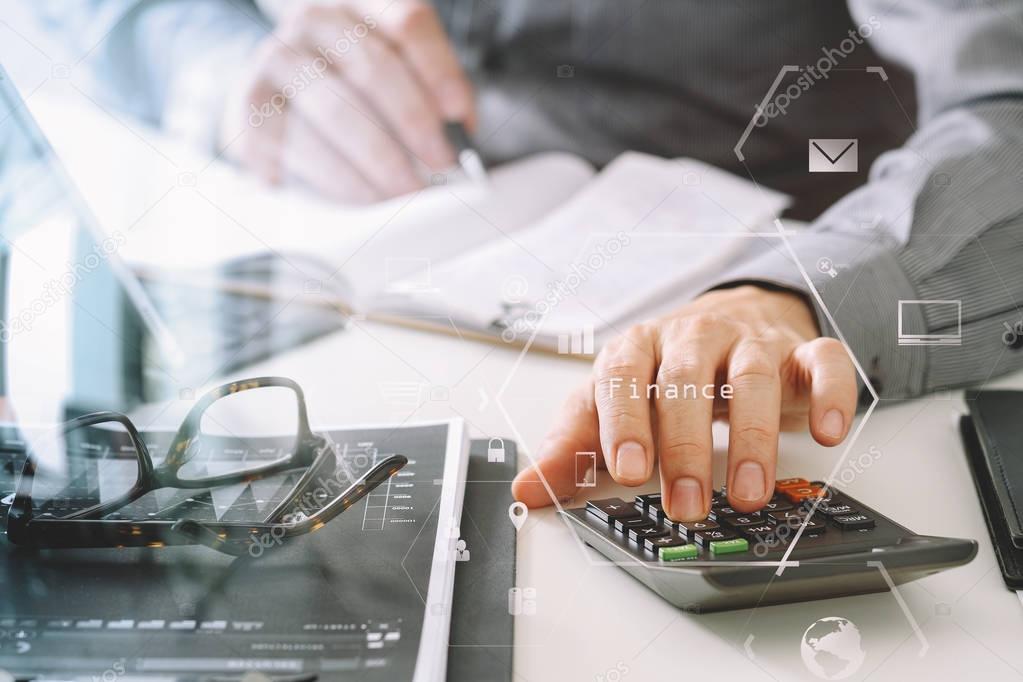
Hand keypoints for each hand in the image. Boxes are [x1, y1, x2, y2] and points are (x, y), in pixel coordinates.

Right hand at [223, 0, 474, 202]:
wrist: (277, 100)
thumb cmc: (349, 90)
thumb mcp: (394, 75)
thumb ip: (428, 94)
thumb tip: (460, 133)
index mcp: (360, 6)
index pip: (408, 25)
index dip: (440, 72)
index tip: (460, 116)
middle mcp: (314, 23)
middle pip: (374, 68)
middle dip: (415, 123)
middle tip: (441, 162)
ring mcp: (278, 62)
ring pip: (338, 112)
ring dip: (382, 160)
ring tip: (408, 189)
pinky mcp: (254, 110)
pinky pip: (306, 149)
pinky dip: (343, 180)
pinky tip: (368, 195)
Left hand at [511, 285, 857, 519]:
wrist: (729, 319)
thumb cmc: (663, 372)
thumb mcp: (612, 403)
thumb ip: (573, 445)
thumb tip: (528, 488)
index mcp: (638, 349)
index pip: (624, 377)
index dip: (626, 422)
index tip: (631, 471)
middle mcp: (692, 339)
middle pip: (686, 382)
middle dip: (685, 446)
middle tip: (686, 504)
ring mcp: (748, 341)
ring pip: (751, 377)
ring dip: (751, 438)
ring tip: (749, 493)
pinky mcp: (800, 350)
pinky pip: (823, 361)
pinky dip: (830, 393)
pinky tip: (828, 433)